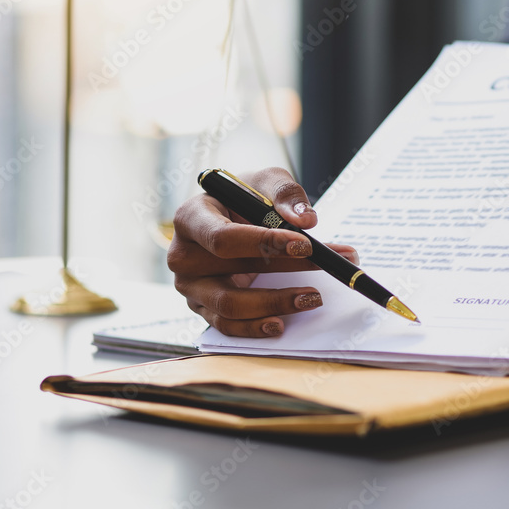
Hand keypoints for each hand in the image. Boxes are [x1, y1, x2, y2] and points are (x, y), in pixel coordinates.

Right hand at [166, 167, 357, 337]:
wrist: (232, 217)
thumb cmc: (245, 197)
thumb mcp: (266, 180)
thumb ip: (285, 194)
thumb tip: (305, 221)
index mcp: (190, 218)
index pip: (223, 237)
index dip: (263, 242)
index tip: (305, 245)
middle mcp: (182, 254)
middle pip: (230, 270)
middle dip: (285, 269)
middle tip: (326, 265)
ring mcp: (190, 285)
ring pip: (229, 305)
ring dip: (275, 304)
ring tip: (313, 297)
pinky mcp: (203, 307)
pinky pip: (227, 325)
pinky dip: (255, 328)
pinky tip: (282, 323)